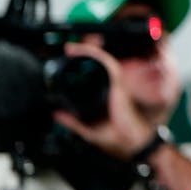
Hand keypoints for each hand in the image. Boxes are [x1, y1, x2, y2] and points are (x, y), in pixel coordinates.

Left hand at [52, 43, 154, 159]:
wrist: (132, 141)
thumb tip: (57, 114)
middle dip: (84, 53)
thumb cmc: (119, 136)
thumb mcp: (90, 130)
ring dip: (87, 51)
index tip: (68, 56)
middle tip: (69, 48)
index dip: (82, 64)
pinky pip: (107, 64)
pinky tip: (83, 51)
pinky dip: (95, 55)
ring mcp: (116, 83)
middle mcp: (111, 86)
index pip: (94, 74)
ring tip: (72, 48)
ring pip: (101, 60)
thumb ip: (73, 122)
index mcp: (105, 95)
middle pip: (98, 64)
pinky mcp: (118, 84)